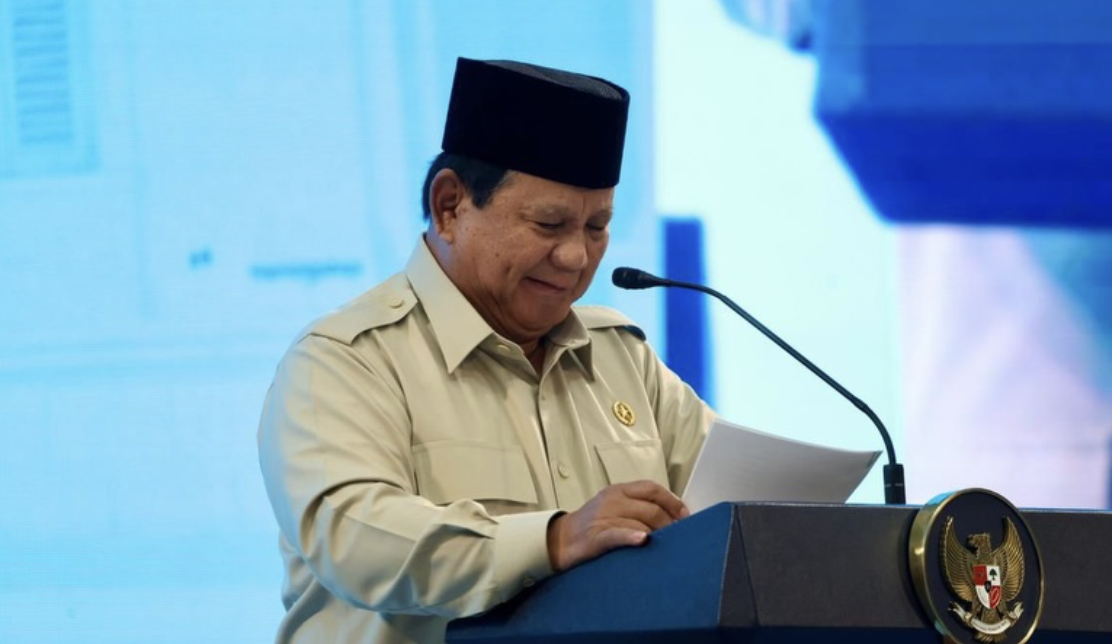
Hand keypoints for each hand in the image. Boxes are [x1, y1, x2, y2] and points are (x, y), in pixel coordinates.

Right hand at [546, 480, 688, 571]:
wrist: (560, 540)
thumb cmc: (591, 525)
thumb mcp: (613, 506)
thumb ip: (638, 505)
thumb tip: (672, 514)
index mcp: (618, 490)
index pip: (652, 489)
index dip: (672, 501)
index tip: (686, 515)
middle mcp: (612, 500)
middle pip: (651, 508)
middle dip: (670, 523)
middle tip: (681, 536)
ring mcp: (603, 517)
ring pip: (639, 522)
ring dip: (658, 534)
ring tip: (670, 546)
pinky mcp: (596, 536)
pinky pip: (617, 534)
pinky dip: (631, 536)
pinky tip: (643, 540)